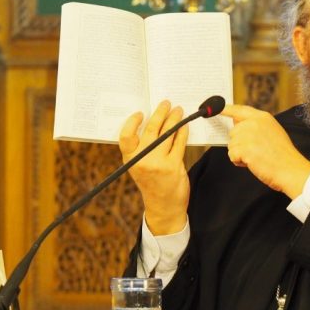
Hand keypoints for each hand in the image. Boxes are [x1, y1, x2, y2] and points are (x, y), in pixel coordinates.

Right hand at [118, 100, 189, 234]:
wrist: (163, 206)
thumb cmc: (151, 182)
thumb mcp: (138, 167)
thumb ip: (141, 149)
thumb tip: (151, 122)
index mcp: (130, 159)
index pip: (125, 137)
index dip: (132, 123)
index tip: (140, 113)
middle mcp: (142, 160)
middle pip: (150, 131)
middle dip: (160, 114)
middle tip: (166, 103)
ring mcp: (158, 163)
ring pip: (166, 134)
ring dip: (173, 119)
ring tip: (178, 110)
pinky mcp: (173, 166)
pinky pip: (178, 144)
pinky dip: (182, 133)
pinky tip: (184, 126)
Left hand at [225, 104, 309, 198]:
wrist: (291, 169)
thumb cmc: (283, 155)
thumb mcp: (273, 132)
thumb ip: (256, 126)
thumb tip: (237, 123)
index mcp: (262, 117)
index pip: (239, 110)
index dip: (226, 110)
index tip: (216, 108)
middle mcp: (254, 122)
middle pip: (233, 132)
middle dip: (240, 144)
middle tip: (256, 151)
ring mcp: (248, 134)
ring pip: (231, 145)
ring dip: (240, 154)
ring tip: (257, 157)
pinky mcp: (244, 148)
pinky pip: (232, 155)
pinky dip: (239, 162)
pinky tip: (253, 163)